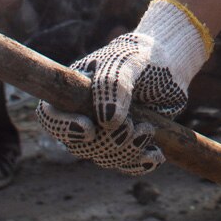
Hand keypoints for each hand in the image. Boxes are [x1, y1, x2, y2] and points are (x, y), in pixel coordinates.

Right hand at [35, 0, 209, 175]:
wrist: (170, 64)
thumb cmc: (142, 55)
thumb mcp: (127, 60)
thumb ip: (113, 85)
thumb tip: (106, 121)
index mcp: (73, 91)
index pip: (50, 115)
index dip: (62, 127)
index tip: (89, 128)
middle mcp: (84, 115)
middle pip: (79, 145)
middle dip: (106, 142)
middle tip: (132, 126)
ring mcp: (105, 132)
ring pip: (104, 158)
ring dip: (126, 151)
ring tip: (148, 130)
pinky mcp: (127, 143)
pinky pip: (126, 165)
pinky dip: (140, 163)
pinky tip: (155, 155)